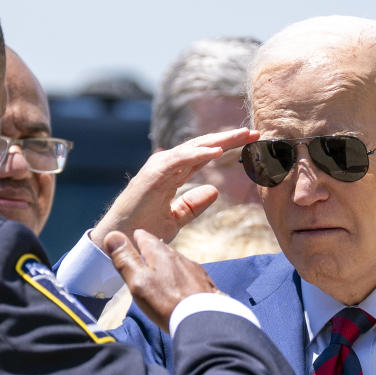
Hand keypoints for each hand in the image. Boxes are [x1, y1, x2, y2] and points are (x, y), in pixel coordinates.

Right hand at [90, 128, 259, 249]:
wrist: (121, 242)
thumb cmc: (143, 231)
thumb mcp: (176, 218)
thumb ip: (193, 204)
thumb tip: (214, 191)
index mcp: (172, 175)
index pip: (203, 155)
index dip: (225, 147)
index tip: (250, 143)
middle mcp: (165, 166)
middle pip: (201, 147)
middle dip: (228, 139)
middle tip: (254, 133)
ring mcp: (158, 168)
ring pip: (192, 148)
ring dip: (218, 141)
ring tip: (241, 135)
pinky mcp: (152, 175)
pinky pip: (178, 160)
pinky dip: (197, 154)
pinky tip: (216, 151)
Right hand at [104, 229, 217, 332]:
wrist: (203, 320)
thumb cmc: (166, 302)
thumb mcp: (138, 281)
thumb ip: (125, 259)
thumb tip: (111, 235)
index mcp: (160, 253)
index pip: (144, 236)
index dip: (135, 238)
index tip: (131, 239)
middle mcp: (178, 256)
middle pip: (161, 249)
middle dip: (151, 251)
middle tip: (142, 256)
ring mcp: (194, 269)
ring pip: (176, 262)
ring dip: (166, 266)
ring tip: (159, 274)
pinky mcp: (205, 283)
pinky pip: (189, 276)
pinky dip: (180, 279)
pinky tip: (179, 289)